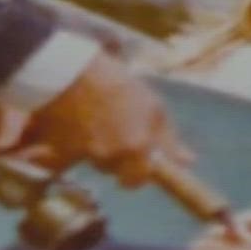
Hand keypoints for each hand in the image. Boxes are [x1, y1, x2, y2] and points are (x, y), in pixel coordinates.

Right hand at [21, 52, 187, 186]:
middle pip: (118, 173)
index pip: (141, 179)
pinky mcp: (62, 152)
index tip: (139, 164)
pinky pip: (70, 162)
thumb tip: (188, 161)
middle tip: (117, 137)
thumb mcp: (153, 106)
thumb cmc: (117, 84)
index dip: (140, 172)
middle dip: (120, 162)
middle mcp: (113, 156)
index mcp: (137, 147)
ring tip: (97, 123)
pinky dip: (73, 152)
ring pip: (99, 164)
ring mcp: (87, 155)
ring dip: (100, 152)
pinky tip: (77, 130)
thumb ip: (169, 139)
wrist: (71, 70)